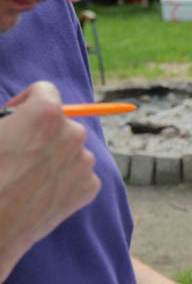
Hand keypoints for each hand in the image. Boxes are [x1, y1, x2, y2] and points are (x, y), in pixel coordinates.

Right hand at [0, 82, 100, 283]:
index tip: (12, 118)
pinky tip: (39, 193)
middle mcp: (73, 133)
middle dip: (41, 132)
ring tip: (25, 176)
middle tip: (17, 152)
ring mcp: (85, 162)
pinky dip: (63, 180)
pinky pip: (78, 175)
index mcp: (46, 113)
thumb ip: (7, 118)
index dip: (24, 102)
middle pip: (61, 122)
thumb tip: (14, 120)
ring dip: (53, 156)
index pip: (45, 91)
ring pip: (71, 149)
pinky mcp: (91, 188)